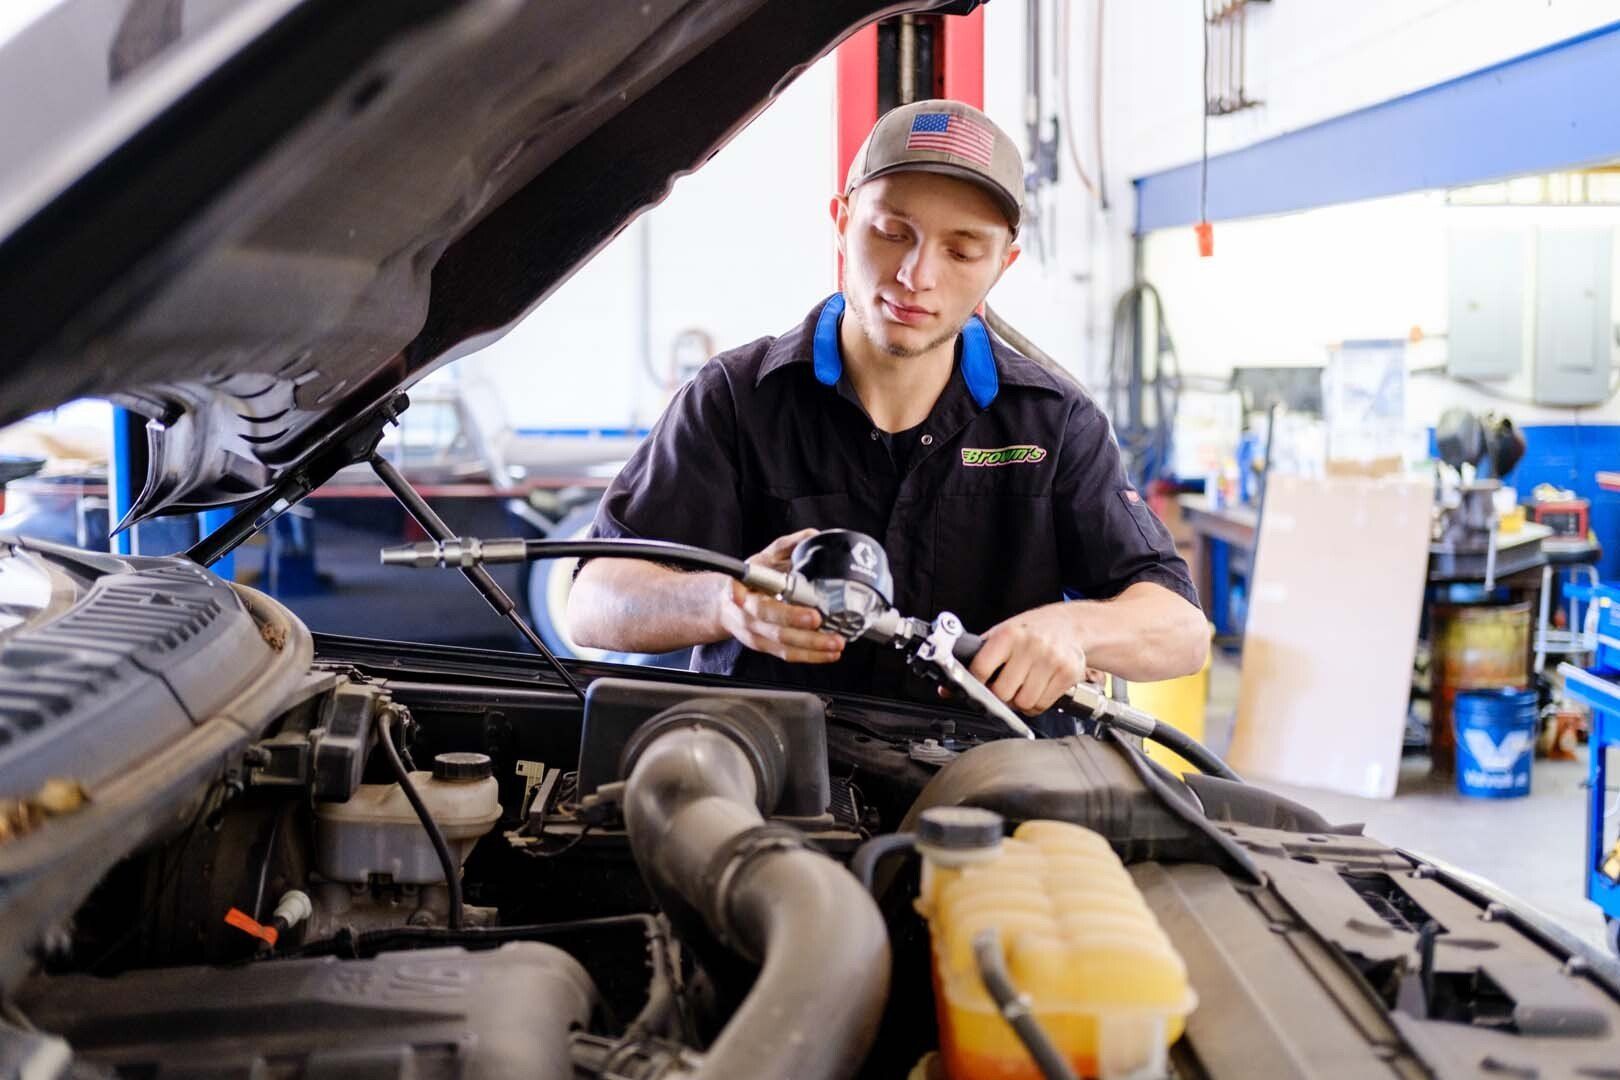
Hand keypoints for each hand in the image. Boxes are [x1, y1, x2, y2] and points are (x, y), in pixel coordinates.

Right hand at [717, 529, 844, 663]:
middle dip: (803, 629)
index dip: (779, 610)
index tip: (802, 608)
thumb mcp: (764, 558)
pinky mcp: (766, 647)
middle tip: (824, 626)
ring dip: (812, 647)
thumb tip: (813, 536)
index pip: (756, 601)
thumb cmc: (748, 581)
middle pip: (775, 627)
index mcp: (746, 592)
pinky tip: (829, 654)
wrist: (724, 606)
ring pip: (784, 645)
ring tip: (836, 644)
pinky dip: (811, 657)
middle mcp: (748, 617)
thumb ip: (788, 546)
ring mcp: (756, 635)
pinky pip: (788, 655)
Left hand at [966, 605, 1086, 714]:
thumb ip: (976, 660)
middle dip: (1000, 696)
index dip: (976, 683)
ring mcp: (1051, 660)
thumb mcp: (1001, 636)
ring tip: (1022, 686)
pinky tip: (1037, 689)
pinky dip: (1036, 704)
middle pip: (1002, 693)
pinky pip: (1042, 705)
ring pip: (1023, 703)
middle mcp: (1031, 645)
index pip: (980, 670)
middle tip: (1004, 687)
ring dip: (1019, 702)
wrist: (1070, 625)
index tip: (978, 685)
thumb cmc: (1031, 631)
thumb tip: (946, 690)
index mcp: (1008, 634)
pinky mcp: (1068, 673)